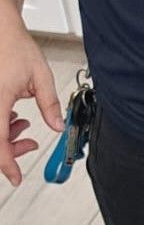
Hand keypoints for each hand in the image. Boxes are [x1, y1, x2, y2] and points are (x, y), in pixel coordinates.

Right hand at [0, 18, 63, 185]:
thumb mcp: (40, 76)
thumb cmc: (14, 46)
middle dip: (10, 151)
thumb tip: (57, 126)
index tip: (16, 177)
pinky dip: (0, 125)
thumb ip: (50, 104)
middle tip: (29, 145)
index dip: (7, 164)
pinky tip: (13, 116)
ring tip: (23, 124)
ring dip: (5, 137)